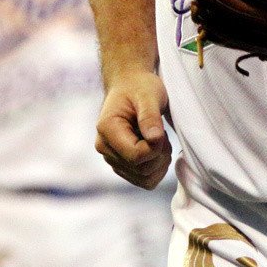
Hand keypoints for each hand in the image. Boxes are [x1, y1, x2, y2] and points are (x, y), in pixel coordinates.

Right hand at [95, 70, 171, 188]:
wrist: (130, 86)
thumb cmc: (139, 87)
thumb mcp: (149, 95)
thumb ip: (150, 116)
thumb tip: (154, 139)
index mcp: (107, 130)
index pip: (136, 156)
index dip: (156, 148)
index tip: (161, 131)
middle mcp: (104, 148)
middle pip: (141, 170)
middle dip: (160, 155)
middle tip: (162, 133)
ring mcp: (112, 159)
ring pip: (144, 180)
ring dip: (160, 163)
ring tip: (159, 140)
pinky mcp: (122, 165)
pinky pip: (144, 181)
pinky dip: (157, 169)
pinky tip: (157, 149)